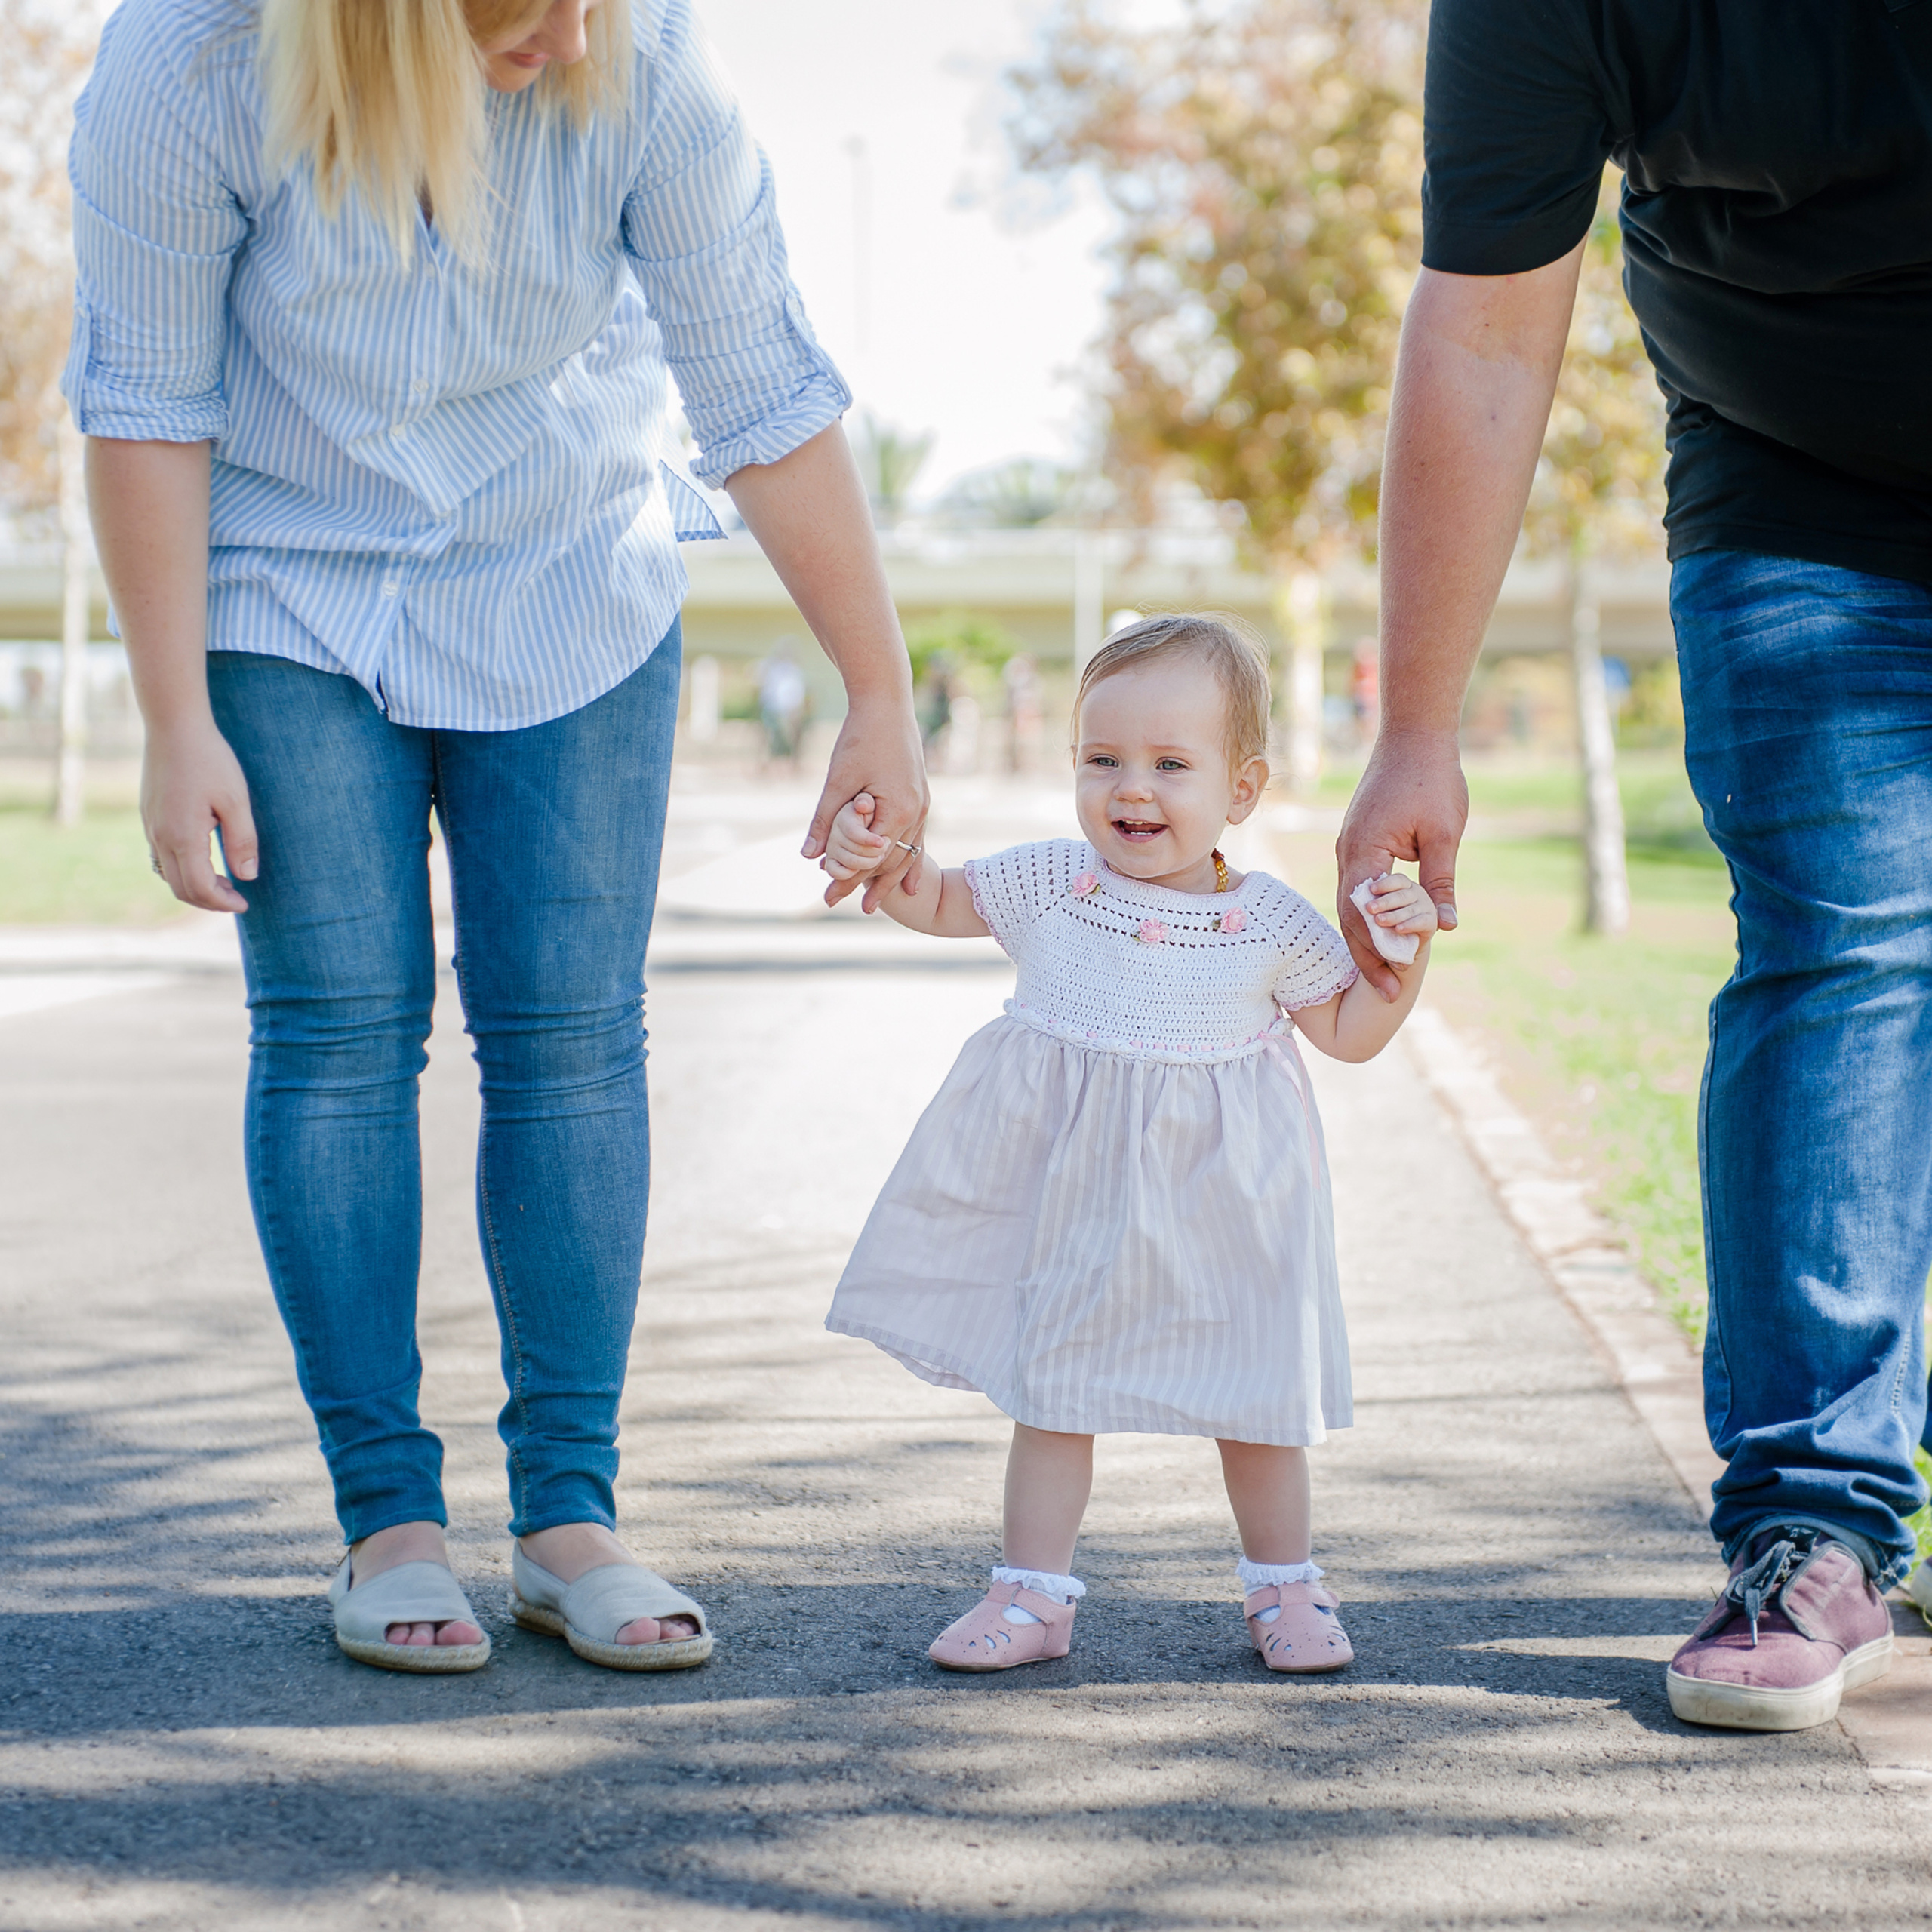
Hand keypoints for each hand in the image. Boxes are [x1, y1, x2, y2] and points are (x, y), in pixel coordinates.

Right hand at [142, 713, 257, 912]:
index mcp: (183, 837)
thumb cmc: (210, 760)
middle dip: (209, 900)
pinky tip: (204, 859)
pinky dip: (182, 869)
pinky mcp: (148, 817)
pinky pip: (160, 856)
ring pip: (167, 875)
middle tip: (237, 898)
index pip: (199, 888)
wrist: (174, 727)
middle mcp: (160, 837)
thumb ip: (241, 841)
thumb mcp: (235, 800)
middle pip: (180, 888)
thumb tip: (247, 877)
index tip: (245, 903)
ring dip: (194, 886)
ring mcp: (150, 827)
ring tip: (224, 882)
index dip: (222, 903)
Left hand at [804, 697, 929, 910]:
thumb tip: (807, 857)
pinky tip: (908, 884)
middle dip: (867, 885)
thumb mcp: (838, 781)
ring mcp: (923, 807)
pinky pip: (917, 840)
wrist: (887, 703)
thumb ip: (825, 820)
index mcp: (898, 811)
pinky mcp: (921, 798)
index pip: (871, 858)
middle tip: (843, 907)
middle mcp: (917, 813)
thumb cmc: (860, 737)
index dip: (848, 877)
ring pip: (906, 854)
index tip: (827, 895)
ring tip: (873, 903)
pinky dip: (909, 861)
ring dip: (889, 879)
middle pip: (890, 862)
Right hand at [1336, 727, 1466, 998]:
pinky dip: (1368, 916)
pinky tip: (1385, 934)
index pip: (1362, 914)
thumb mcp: (1443, 833)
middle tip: (1388, 993)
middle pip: (1348, 917)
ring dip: (1367, 939)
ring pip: (1350, 905)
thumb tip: (1445, 926)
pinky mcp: (1358, 843)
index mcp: (1363, 851)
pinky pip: (1357, 889)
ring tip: (1385, 973)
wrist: (1414, 734)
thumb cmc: (1431, 778)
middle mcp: (1347, 854)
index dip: (1377, 952)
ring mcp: (1349, 849)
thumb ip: (1439, 881)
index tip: (1395, 983)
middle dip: (1368, 956)